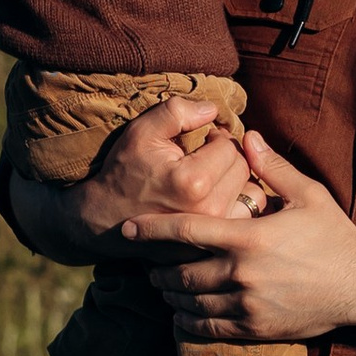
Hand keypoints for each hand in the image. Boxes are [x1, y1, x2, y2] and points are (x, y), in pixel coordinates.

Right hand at [69, 93, 262, 243]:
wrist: (103, 219)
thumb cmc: (123, 171)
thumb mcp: (142, 132)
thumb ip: (178, 112)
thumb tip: (213, 110)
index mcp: (193, 181)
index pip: (230, 147)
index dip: (217, 138)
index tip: (202, 141)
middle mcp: (209, 211)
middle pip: (244, 170)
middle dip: (229, 158)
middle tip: (207, 157)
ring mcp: (213, 234)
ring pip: (252, 195)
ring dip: (239, 181)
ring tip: (216, 177)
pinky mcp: (214, 246)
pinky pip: (247, 219)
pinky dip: (240, 204)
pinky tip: (220, 198)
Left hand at [146, 133, 355, 344]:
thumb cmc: (336, 236)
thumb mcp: (308, 194)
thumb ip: (272, 168)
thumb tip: (247, 136)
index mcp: (247, 237)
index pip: (185, 230)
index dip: (150, 229)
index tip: (126, 229)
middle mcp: (241, 273)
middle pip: (179, 271)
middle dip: (157, 267)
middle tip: (148, 263)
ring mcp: (246, 305)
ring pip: (189, 302)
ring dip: (170, 294)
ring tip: (162, 286)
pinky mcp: (255, 328)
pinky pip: (208, 328)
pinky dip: (188, 321)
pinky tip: (182, 314)